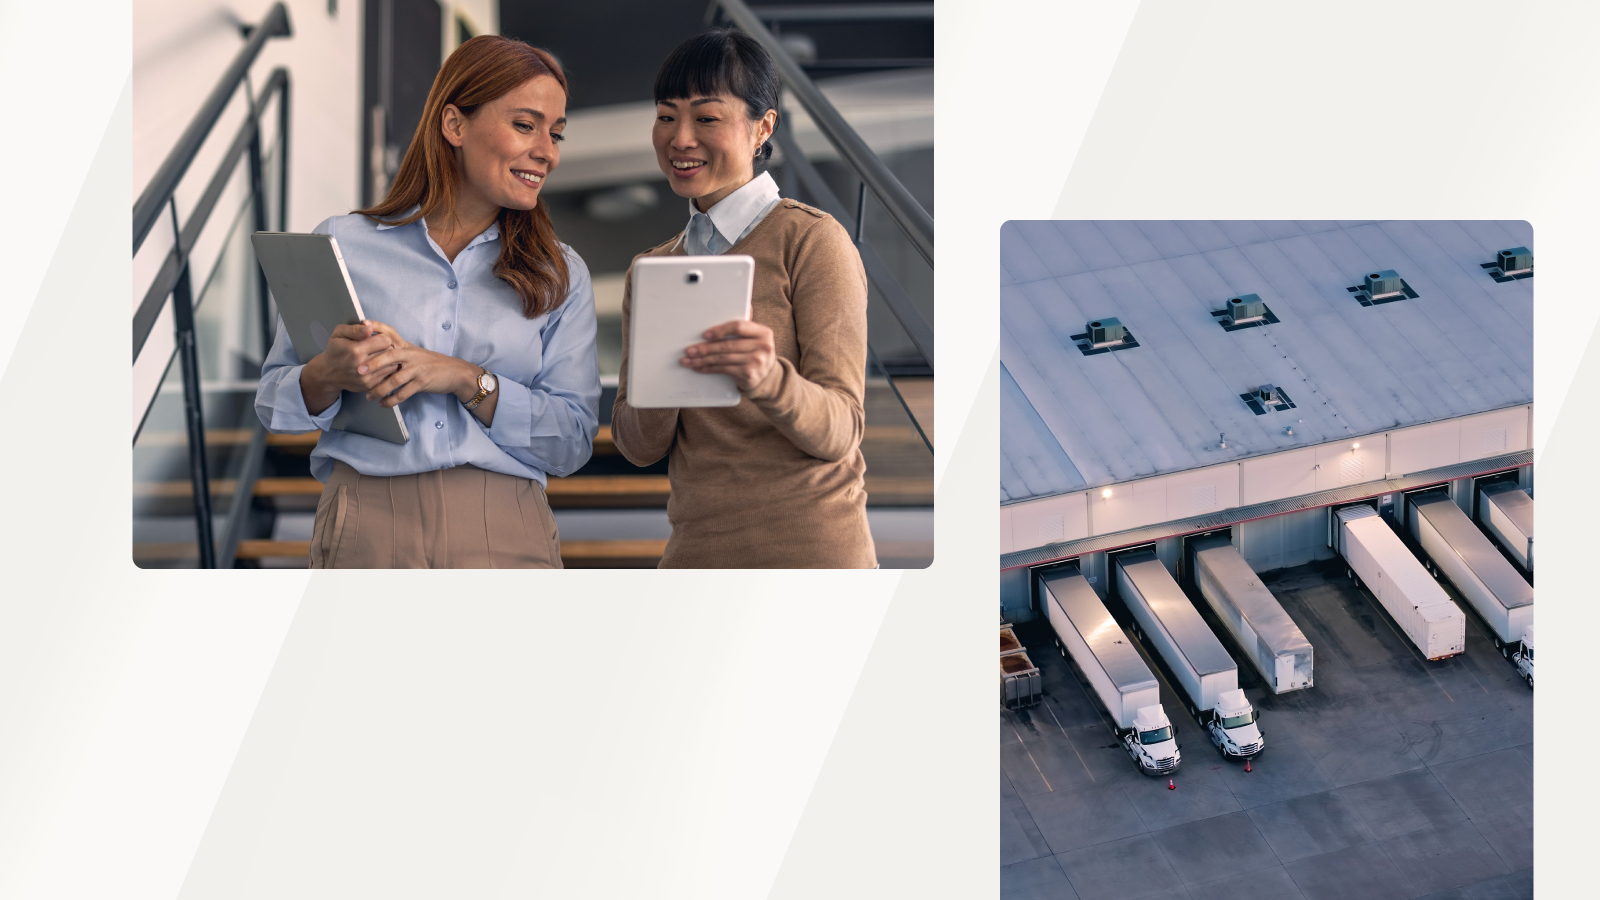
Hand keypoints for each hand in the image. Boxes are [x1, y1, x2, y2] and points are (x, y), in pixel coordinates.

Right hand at [300, 320, 403, 413]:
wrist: (328, 372)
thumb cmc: (335, 350)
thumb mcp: (339, 334)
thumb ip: (355, 329)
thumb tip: (369, 328)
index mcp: (356, 350)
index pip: (385, 341)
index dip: (382, 337)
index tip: (377, 338)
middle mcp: (362, 366)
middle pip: (389, 353)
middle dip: (386, 348)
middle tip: (379, 347)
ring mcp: (366, 378)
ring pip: (391, 365)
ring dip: (387, 359)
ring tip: (378, 355)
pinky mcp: (369, 386)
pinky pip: (386, 375)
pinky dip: (384, 369)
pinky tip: (376, 365)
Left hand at [359, 326, 480, 407]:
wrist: (454, 372)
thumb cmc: (430, 363)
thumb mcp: (415, 353)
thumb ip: (397, 351)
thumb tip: (375, 352)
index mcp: (407, 346)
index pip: (390, 333)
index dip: (377, 327)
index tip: (362, 324)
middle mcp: (411, 355)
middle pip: (389, 356)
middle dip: (373, 364)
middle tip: (358, 371)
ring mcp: (417, 369)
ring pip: (395, 379)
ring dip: (379, 389)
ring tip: (368, 396)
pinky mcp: (422, 382)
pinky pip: (404, 393)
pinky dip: (392, 400)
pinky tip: (383, 404)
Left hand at [681, 320, 775, 392]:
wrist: (767, 377)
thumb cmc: (756, 353)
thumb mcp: (755, 338)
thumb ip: (745, 326)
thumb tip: (743, 305)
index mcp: (763, 333)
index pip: (739, 327)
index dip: (720, 330)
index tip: (705, 334)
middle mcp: (762, 347)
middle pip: (728, 345)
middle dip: (706, 348)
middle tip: (690, 350)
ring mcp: (756, 362)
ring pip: (723, 359)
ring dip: (703, 359)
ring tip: (689, 360)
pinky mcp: (749, 375)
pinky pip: (724, 370)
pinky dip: (709, 368)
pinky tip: (700, 367)